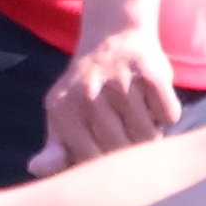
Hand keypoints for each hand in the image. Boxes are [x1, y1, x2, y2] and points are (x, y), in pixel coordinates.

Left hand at [33, 21, 180, 176]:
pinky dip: (165, 115)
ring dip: (150, 132)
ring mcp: (120, 83)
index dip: (107, 165)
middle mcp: (88, 95)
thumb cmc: (87, 90)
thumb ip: (55, 149)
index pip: (92, 163)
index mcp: (64, 110)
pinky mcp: (150, 73)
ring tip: (137, 114)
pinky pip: (168, 117)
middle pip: (122, 152)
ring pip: (149, 137)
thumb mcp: (63, 117)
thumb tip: (37, 168)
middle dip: (131, 149)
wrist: (112, 38)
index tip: (108, 149)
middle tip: (126, 128)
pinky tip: (151, 100)